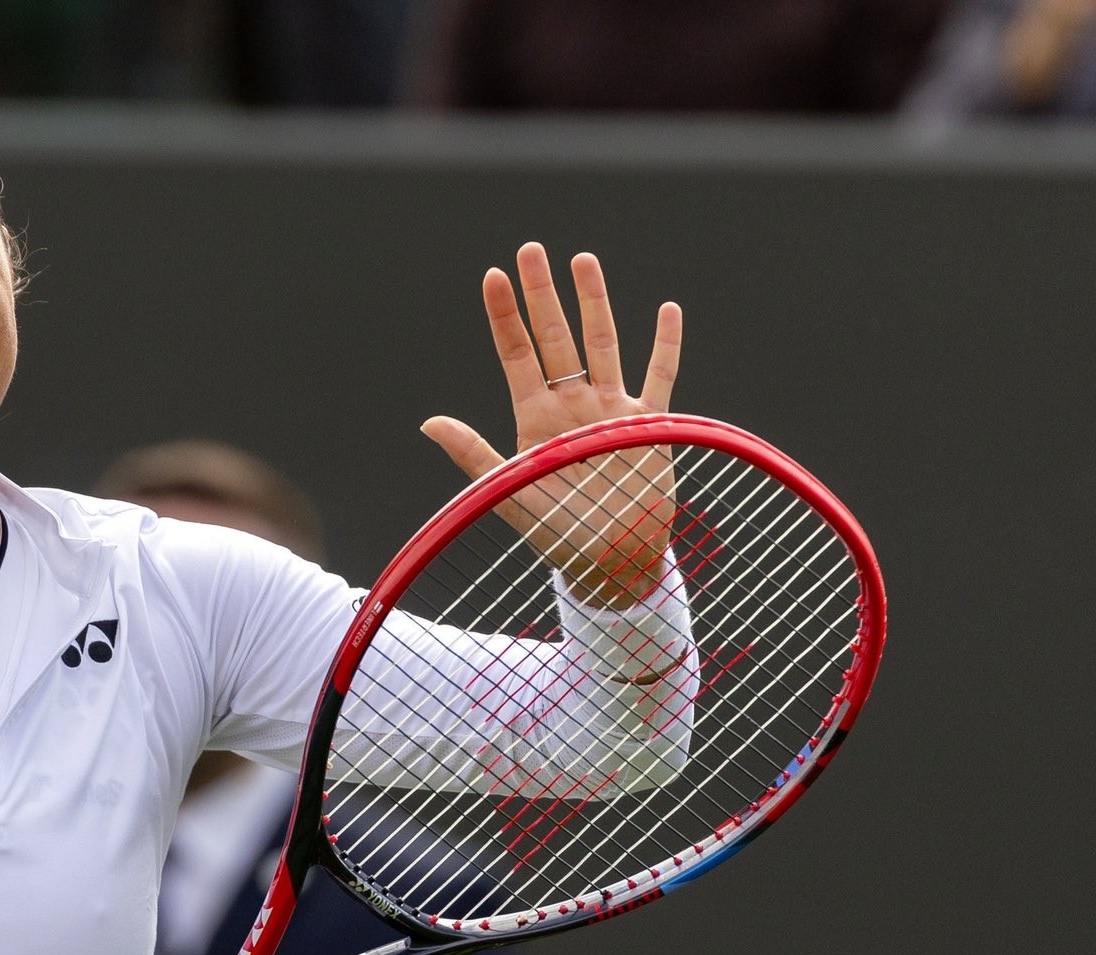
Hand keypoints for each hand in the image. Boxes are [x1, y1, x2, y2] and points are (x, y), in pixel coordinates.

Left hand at [421, 243, 681, 608]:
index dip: (504, 317)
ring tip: (581, 260)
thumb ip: (473, 454)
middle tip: (530, 250)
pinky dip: (665, 345)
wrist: (610, 563)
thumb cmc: (557, 533)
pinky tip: (667, 308)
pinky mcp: (648, 426)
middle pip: (556, 337)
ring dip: (594, 303)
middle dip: (543, 294)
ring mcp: (611, 410)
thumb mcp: (509, 493)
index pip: (516, 355)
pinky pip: (660, 377)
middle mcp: (572, 405)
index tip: (492, 275)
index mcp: (536, 419)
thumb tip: (428, 421)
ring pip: (603, 344)